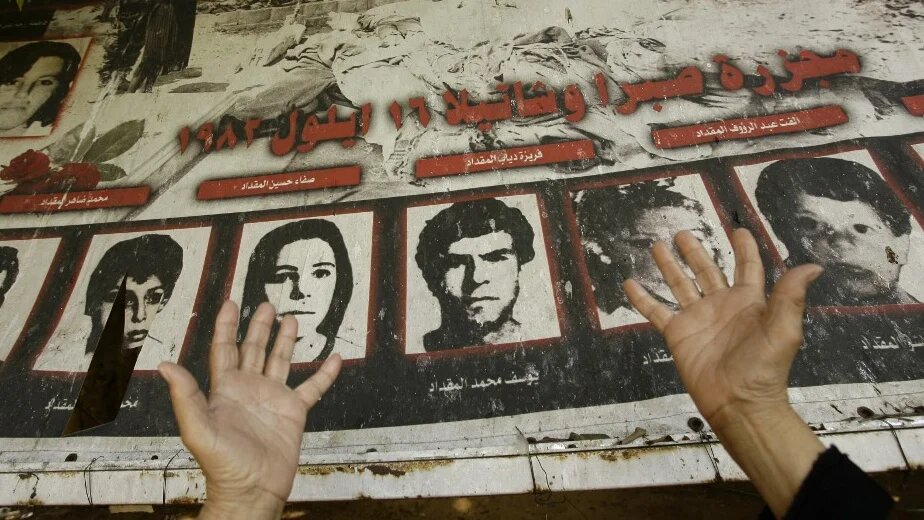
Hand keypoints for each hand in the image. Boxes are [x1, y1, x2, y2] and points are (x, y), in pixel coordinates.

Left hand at [158, 301, 341, 519]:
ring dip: (286, 340)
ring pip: (281, 361)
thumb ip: (184, 395)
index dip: (226, 326)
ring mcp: (273, 399)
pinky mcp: (294, 412)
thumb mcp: (198, 428)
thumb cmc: (222, 465)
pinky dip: (324, 373)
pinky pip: (312, 387)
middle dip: (259, 326)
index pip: (224, 349)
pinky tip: (334, 359)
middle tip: (266, 305)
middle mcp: (249, 389)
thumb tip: (166, 365)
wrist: (252, 490)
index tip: (231, 304)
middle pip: (254, 349)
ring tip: (291, 320)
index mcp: (225, 389)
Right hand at [624, 228, 821, 428]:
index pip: (746, 267)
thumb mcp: (783, 331)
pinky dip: (642, 298)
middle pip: (706, 270)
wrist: (738, 403)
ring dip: (668, 266)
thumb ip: (790, 297)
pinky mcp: (677, 334)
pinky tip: (630, 284)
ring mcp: (697, 318)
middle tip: (682, 233)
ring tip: (657, 247)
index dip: (743, 249)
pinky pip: (657, 312)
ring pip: (680, 285)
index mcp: (748, 301)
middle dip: (694, 251)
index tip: (738, 230)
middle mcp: (721, 305)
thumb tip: (813, 266)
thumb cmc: (764, 368)